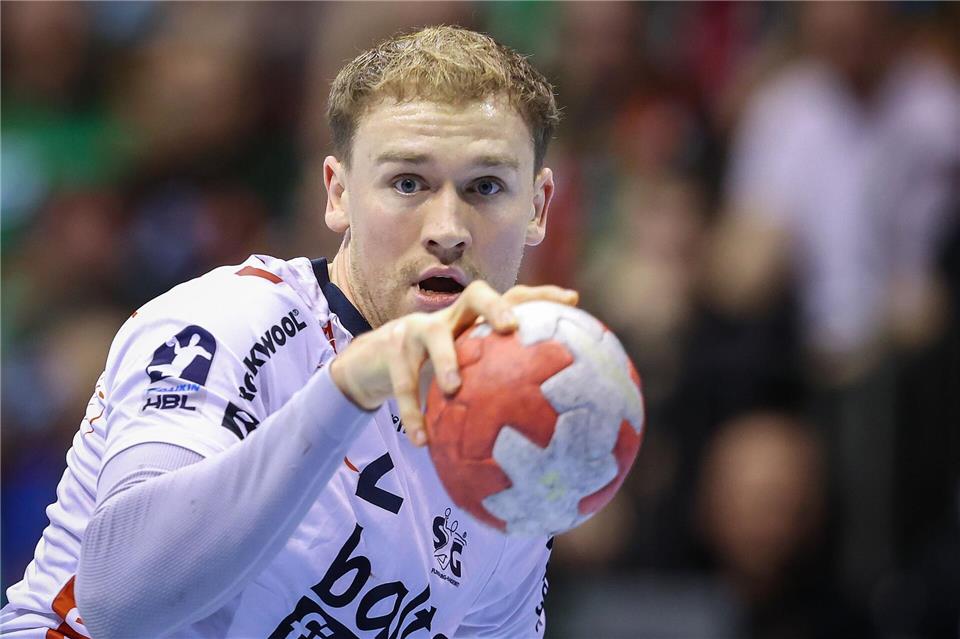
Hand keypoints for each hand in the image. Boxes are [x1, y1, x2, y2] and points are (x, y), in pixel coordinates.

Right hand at [329, 281, 577, 445]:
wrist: (375, 362)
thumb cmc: (435, 368)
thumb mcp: (466, 368)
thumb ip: (498, 382)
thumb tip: (550, 422)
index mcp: (475, 319)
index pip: (513, 296)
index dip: (542, 295)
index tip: (573, 300)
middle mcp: (450, 316)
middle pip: (475, 295)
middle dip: (495, 306)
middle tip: (511, 328)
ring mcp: (417, 329)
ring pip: (433, 336)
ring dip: (444, 361)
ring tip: (454, 389)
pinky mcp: (391, 351)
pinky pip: (402, 382)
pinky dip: (412, 412)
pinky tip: (422, 440)